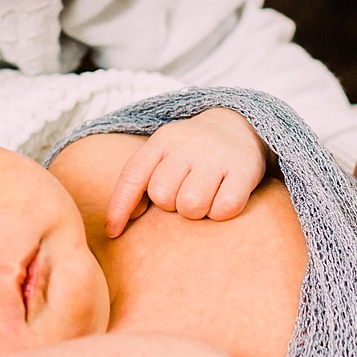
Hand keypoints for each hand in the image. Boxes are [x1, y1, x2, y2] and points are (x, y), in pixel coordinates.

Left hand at [103, 108, 268, 237]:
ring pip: (191, 206)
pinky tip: (224, 197)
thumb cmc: (191, 152)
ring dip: (196, 211)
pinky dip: (221, 212)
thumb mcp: (163, 152)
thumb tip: (115, 225)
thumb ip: (140, 180)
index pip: (133, 175)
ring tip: (205, 195)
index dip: (119, 207)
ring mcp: (216, 156)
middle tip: (185, 190)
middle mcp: (187, 145)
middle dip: (171, 204)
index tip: (112, 231)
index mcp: (162, 141)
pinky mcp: (243, 171)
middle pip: (162, 196)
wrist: (238, 125)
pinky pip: (223, 210)